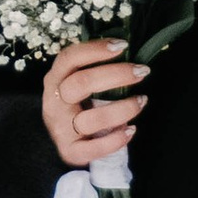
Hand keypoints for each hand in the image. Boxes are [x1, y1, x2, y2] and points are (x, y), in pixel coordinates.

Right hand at [43, 37, 146, 170]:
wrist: (61, 143)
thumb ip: (93, 70)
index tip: (122, 46)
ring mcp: (61, 129)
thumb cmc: (77, 107)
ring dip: (122, 109)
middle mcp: (55, 103)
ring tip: (142, 101)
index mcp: (55, 80)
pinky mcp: (70, 151)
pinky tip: (131, 130)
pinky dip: (115, 140)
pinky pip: (93, 148)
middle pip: (81, 84)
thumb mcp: (76, 85)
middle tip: (142, 71)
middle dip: (116, 75)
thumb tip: (126, 51)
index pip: (69, 58)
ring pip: (91, 119)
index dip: (95, 50)